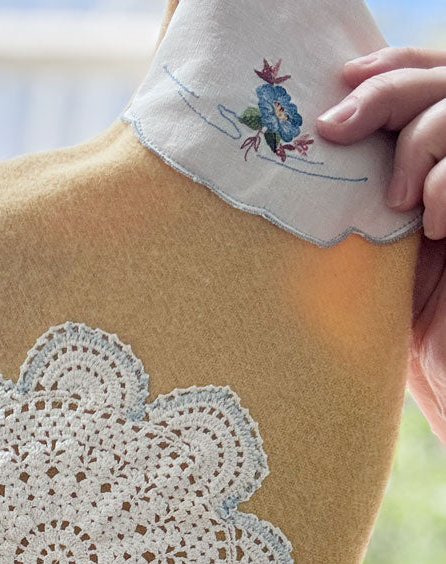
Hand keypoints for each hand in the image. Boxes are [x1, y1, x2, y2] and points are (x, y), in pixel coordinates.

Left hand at [317, 47, 445, 444]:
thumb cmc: (396, 336)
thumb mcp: (362, 260)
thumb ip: (348, 205)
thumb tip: (290, 158)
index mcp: (433, 168)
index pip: (428, 79)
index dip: (391, 69)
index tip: (339, 84)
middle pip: (445, 78)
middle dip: (390, 91)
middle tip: (337, 128)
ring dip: (421, 137)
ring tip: (396, 201)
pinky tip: (430, 224)